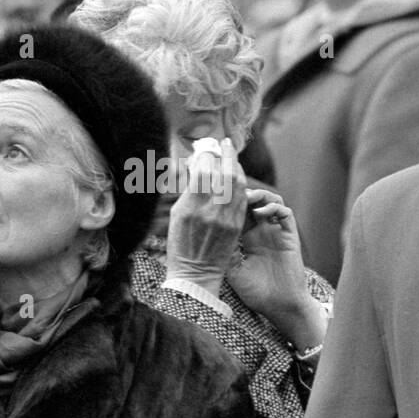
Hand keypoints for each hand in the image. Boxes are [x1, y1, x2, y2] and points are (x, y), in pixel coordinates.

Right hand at [165, 138, 246, 295]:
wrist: (196, 274)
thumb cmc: (180, 245)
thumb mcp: (175, 215)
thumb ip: (186, 189)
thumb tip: (192, 166)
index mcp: (191, 206)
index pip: (203, 171)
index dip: (206, 156)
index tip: (205, 148)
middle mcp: (211, 210)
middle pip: (224, 173)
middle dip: (226, 154)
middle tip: (225, 143)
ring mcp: (227, 217)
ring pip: (238, 183)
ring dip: (236, 165)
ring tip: (232, 155)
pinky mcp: (237, 224)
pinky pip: (243, 197)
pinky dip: (241, 183)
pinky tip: (237, 176)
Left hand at [228, 189, 324, 347]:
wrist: (279, 306)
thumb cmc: (255, 292)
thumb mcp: (232, 269)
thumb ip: (224, 250)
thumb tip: (207, 232)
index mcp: (247, 238)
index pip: (237, 211)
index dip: (229, 202)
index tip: (216, 196)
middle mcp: (262, 231)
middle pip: (253, 201)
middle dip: (241, 193)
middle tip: (230, 191)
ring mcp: (276, 233)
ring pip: (270, 201)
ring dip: (259, 195)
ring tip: (246, 197)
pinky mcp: (290, 236)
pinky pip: (285, 213)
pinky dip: (274, 207)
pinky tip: (261, 212)